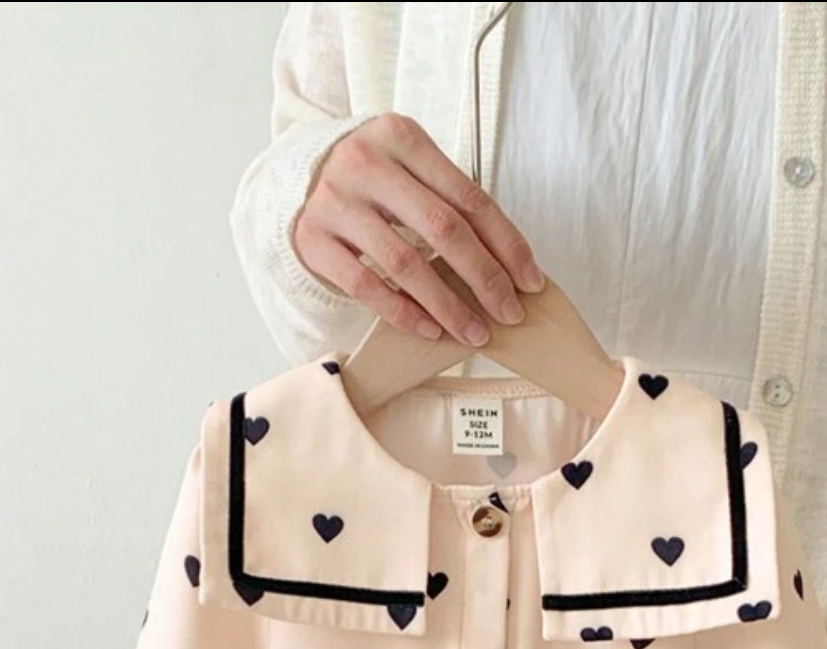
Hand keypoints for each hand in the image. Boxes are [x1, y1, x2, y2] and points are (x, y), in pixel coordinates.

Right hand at [294, 113, 544, 345]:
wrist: (296, 182)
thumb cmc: (373, 182)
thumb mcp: (410, 170)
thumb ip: (450, 201)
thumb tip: (511, 265)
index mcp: (402, 137)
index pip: (469, 197)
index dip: (506, 244)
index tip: (530, 283)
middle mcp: (366, 162)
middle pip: (443, 229)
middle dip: (485, 278)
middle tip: (509, 314)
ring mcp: (335, 201)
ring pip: (406, 263)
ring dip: (448, 306)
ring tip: (474, 333)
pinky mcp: (313, 239)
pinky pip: (367, 285)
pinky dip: (404, 313)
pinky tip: (431, 331)